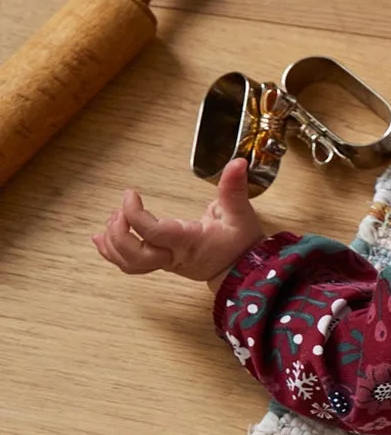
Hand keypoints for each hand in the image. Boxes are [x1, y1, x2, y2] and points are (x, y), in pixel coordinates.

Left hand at [92, 154, 266, 283]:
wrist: (243, 271)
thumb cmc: (240, 244)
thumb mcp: (240, 213)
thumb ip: (234, 188)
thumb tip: (238, 163)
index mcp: (188, 242)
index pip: (153, 233)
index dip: (134, 214)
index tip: (131, 194)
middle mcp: (174, 256)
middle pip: (134, 256)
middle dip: (118, 233)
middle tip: (118, 212)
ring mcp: (166, 263)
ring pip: (129, 264)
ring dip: (113, 243)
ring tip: (112, 219)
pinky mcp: (162, 263)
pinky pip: (131, 265)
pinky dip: (112, 252)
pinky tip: (102, 238)